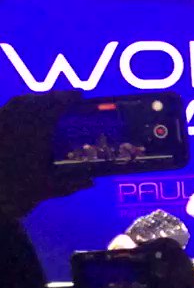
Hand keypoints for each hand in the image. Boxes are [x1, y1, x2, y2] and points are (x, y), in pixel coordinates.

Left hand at [0, 91, 92, 218]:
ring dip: (37, 99)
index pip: (53, 108)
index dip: (67, 98)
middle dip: (54, 96)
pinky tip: (27, 109)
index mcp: (35, 135)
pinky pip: (7, 109)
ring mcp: (3, 124)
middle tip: (69, 98)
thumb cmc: (20, 191)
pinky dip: (19, 104)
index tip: (79, 96)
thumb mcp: (49, 189)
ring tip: (50, 101)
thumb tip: (91, 181)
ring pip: (20, 102)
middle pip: (37, 101)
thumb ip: (72, 184)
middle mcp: (17, 125)